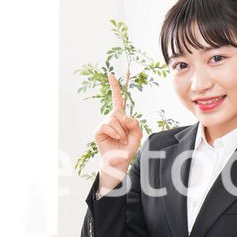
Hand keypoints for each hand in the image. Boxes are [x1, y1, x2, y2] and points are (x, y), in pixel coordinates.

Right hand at [94, 73, 142, 191]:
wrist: (119, 162)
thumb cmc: (128, 149)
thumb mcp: (138, 135)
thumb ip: (135, 124)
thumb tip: (123, 117)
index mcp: (121, 117)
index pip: (117, 99)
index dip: (114, 87)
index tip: (110, 75)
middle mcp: (111, 118)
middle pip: (120, 112)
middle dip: (126, 125)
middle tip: (125, 137)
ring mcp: (104, 124)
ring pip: (114, 119)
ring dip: (121, 131)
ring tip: (120, 140)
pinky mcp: (98, 130)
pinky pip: (108, 125)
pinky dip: (114, 132)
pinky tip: (115, 139)